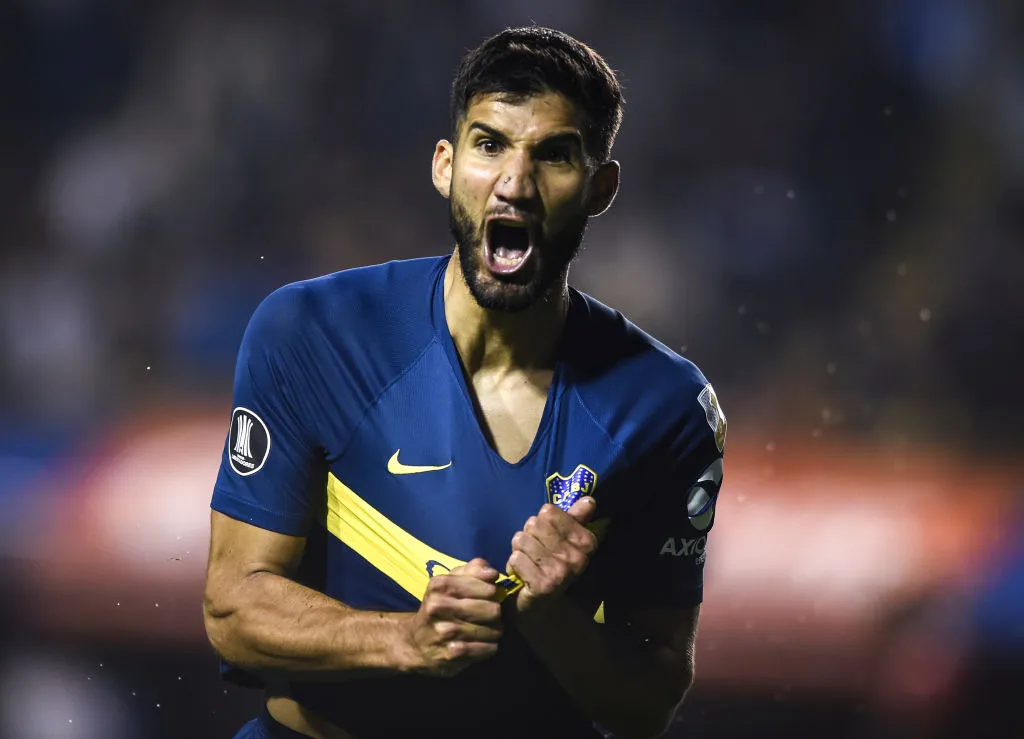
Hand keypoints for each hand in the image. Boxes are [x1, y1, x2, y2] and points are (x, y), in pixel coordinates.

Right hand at [401, 558, 503, 676]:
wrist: (415, 642)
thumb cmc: (439, 607)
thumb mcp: (450, 581)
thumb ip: (473, 569)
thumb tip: (493, 573)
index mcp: (440, 585)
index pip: (488, 587)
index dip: (492, 593)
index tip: (486, 597)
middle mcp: (440, 606)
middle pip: (494, 609)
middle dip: (494, 613)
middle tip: (486, 616)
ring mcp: (446, 631)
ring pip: (494, 630)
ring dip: (493, 631)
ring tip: (482, 630)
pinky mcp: (453, 653)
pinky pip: (489, 648)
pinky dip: (489, 647)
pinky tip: (479, 644)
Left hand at [505, 497, 598, 615]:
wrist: (543, 609)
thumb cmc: (549, 567)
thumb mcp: (564, 541)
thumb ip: (575, 519)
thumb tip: (589, 500)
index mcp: (586, 541)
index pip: (548, 511)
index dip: (540, 523)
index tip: (545, 540)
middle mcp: (577, 556)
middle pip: (533, 524)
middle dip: (528, 537)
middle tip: (534, 554)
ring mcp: (561, 571)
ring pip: (522, 539)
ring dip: (519, 552)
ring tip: (528, 565)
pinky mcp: (543, 585)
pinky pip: (516, 558)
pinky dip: (514, 566)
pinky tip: (522, 577)